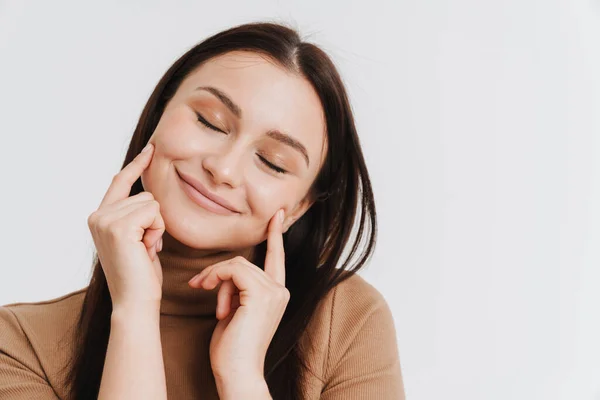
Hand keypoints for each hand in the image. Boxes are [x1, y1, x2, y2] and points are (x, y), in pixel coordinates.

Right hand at [87, 142, 165, 308]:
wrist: (135, 301)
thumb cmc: (141, 274)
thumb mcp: (137, 238)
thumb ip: (136, 216)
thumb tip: (148, 197)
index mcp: (99, 217)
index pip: (121, 181)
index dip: (137, 165)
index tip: (151, 148)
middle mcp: (97, 215)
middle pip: (145, 194)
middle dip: (155, 220)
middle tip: (145, 247)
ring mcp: (105, 220)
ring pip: (151, 203)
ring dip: (157, 227)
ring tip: (145, 249)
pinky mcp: (119, 226)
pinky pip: (154, 212)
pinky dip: (158, 230)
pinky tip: (147, 249)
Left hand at [187, 209, 289, 387]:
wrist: (238, 373)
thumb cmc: (232, 349)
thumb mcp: (235, 312)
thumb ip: (237, 290)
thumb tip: (224, 275)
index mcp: (277, 294)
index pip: (277, 258)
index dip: (275, 236)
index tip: (276, 216)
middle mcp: (280, 290)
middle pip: (243, 261)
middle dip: (218, 273)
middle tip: (198, 286)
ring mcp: (273, 292)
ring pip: (236, 264)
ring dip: (214, 279)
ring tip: (208, 301)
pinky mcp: (260, 294)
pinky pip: (233, 270)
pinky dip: (216, 279)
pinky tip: (212, 299)